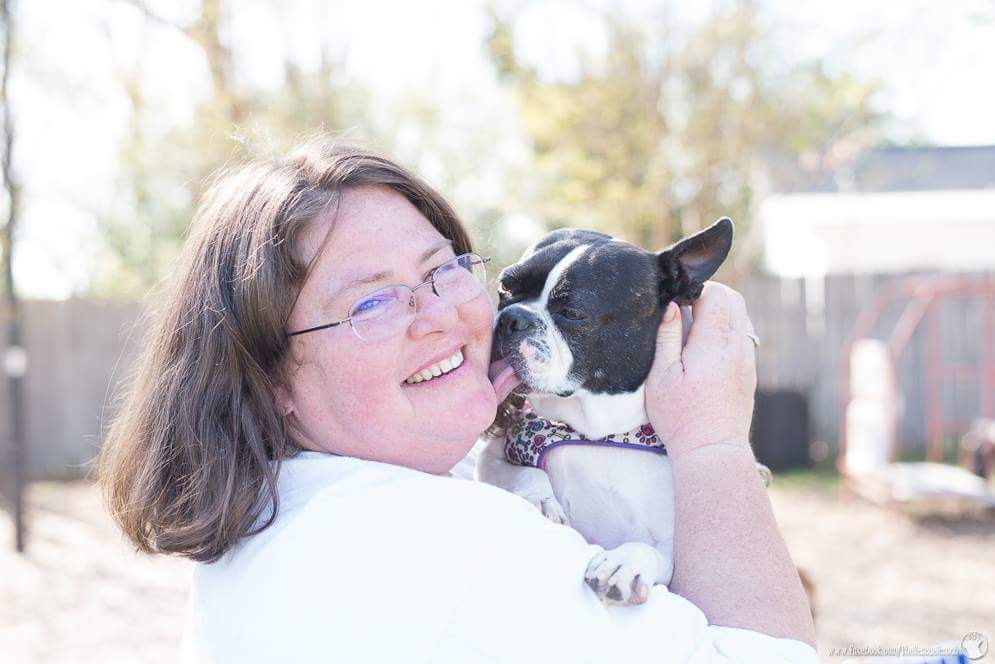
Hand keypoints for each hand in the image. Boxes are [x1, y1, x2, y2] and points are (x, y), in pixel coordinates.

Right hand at [644, 282, 756, 455]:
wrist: (712, 449)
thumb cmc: (680, 415)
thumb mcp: (661, 376)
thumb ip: (666, 336)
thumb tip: (670, 305)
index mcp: (714, 342)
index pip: (716, 294)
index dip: (694, 291)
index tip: (677, 305)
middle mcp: (737, 346)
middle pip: (734, 298)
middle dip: (709, 295)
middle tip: (684, 311)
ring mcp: (747, 359)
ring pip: (741, 316)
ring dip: (719, 313)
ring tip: (694, 330)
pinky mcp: (749, 372)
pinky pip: (743, 336)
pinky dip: (726, 331)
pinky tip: (705, 349)